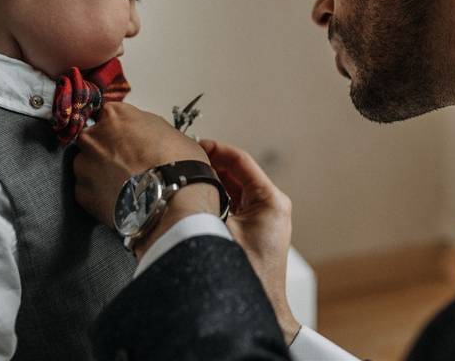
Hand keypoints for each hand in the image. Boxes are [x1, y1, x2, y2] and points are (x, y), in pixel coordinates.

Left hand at [73, 102, 213, 232]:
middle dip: (107, 150)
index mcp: (116, 115)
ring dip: (101, 173)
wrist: (172, 201)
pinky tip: (119, 200)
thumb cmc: (179, 164)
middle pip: (94, 139)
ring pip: (87, 165)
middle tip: (128, 164)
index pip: (109, 115)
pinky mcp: (82, 193)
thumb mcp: (172, 132)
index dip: (122, 129)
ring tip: (124, 186)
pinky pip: (88, 191)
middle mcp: (94, 136)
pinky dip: (100, 195)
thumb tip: (145, 138)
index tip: (130, 140)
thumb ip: (147, 129)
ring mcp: (84, 165)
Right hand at [198, 139, 300, 344]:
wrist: (256, 309)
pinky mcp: (256, 229)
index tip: (197, 145)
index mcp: (270, 200)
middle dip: (211, 164)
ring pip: (234, 187)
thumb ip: (203, 200)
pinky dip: (217, 197)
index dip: (216, 149)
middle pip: (237, 172)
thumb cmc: (245, 275)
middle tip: (187, 159)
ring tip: (188, 175)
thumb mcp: (218, 229)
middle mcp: (272, 205)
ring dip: (213, 180)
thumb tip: (182, 181)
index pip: (240, 161)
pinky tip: (197, 197)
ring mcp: (265, 218)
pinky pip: (234, 204)